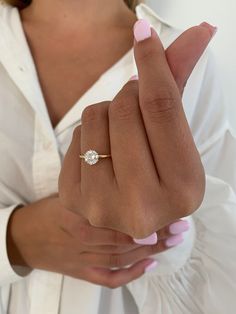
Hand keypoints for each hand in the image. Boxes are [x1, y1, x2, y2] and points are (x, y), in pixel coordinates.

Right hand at [7, 197, 187, 287]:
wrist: (25, 237)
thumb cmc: (50, 210)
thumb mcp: (69, 191)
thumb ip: (94, 186)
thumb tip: (130, 174)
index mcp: (78, 212)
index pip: (118, 215)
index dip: (146, 214)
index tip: (169, 208)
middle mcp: (83, 236)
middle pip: (126, 237)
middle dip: (156, 232)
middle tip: (180, 225)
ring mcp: (83, 258)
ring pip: (123, 256)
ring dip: (151, 250)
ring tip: (173, 241)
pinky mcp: (82, 272)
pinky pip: (110, 278)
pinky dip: (131, 274)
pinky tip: (149, 265)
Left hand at [59, 21, 214, 237]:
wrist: (135, 210)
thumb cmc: (162, 174)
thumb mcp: (178, 140)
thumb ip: (178, 87)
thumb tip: (198, 31)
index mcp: (182, 188)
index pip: (162, 110)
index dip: (153, 64)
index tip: (144, 34)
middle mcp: (143, 205)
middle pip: (125, 111)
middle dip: (130, 94)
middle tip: (137, 106)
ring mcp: (102, 205)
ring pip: (94, 117)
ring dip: (109, 113)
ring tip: (121, 136)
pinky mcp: (73, 199)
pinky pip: (76, 135)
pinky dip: (91, 133)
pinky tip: (104, 154)